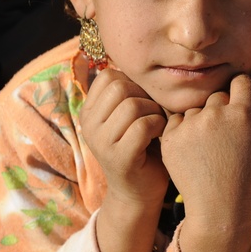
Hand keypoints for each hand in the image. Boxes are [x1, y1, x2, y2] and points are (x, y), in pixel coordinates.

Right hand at [79, 67, 168, 207]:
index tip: (145, 100)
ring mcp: (101, 143)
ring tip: (158, 125)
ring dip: (155, 112)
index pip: (109, 75)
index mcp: (90, 112)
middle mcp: (89, 125)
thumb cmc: (144, 146)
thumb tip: (146, 60)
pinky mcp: (118, 158)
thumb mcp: (132, 116)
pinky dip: (159, 126)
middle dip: (146, 96)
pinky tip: (161, 135)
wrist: (140, 192)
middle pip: (120, 87)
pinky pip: (143, 126)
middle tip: (155, 113)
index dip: (134, 83)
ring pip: (133, 105)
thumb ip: (131, 92)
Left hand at [160, 74, 250, 229]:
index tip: (237, 101)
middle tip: (222, 136)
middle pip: (217, 95)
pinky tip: (191, 151)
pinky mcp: (171, 136)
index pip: (240, 81)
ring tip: (205, 148)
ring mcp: (191, 125)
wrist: (218, 205)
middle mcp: (216, 113)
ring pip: (196, 109)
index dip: (239, 89)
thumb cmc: (245, 175)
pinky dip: (182, 131)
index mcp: (242, 114)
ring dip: (200, 121)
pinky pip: (176, 121)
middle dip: (220, 110)